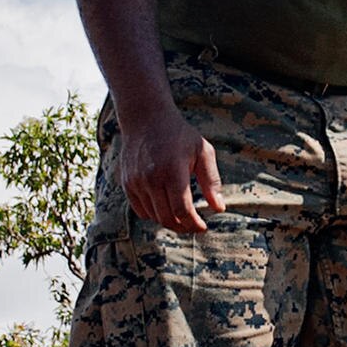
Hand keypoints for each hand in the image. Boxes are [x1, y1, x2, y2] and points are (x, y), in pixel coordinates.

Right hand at [122, 112, 221, 233]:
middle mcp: (151, 179)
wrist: (145, 118)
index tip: (203, 227)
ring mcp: (136, 182)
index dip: (194, 224)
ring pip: (154, 217)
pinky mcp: (128, 184)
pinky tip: (165, 207)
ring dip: (170, 222)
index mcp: (172, 171)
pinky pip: (141, 211)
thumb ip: (211, 181)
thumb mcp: (202, 152)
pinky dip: (154, 214)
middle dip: (183, 227)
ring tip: (182, 217)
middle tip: (194, 226)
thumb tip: (219, 208)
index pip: (182, 211)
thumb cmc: (179, 135)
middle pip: (167, 218)